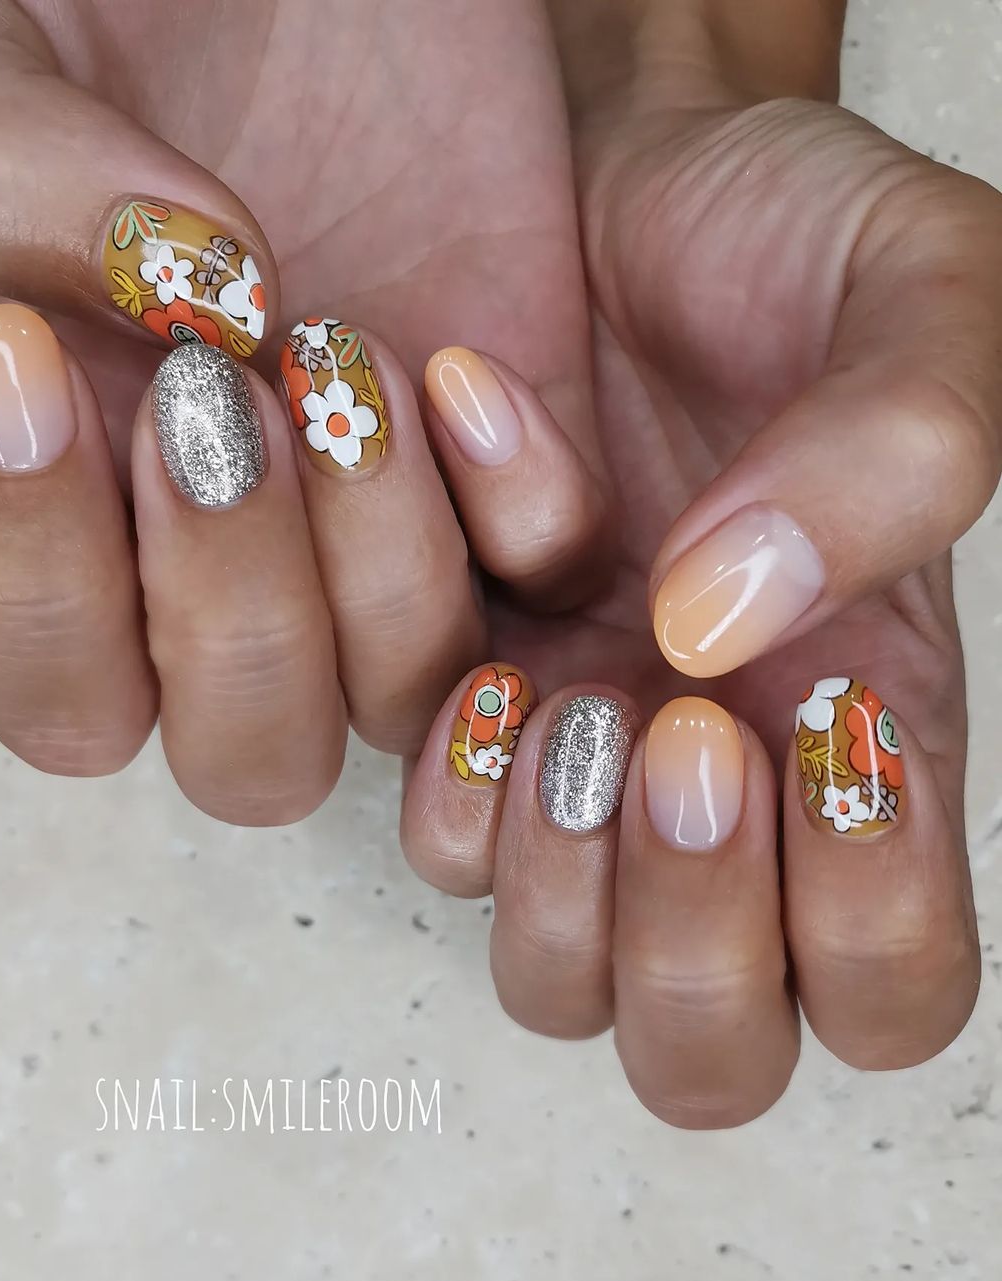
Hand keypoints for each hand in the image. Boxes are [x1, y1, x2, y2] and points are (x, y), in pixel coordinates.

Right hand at [0, 0, 606, 822]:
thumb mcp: (8, 40)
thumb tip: (157, 295)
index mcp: (96, 505)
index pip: (59, 685)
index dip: (36, 580)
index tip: (39, 363)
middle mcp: (249, 557)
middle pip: (246, 754)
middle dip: (235, 609)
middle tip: (221, 396)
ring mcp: (398, 528)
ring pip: (399, 697)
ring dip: (378, 564)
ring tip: (345, 349)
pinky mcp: (528, 471)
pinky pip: (543, 587)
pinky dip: (519, 510)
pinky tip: (470, 366)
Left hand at [402, 6, 998, 1125]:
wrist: (613, 171)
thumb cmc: (782, 236)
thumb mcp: (917, 289)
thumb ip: (897, 455)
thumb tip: (728, 629)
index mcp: (866, 738)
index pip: (888, 984)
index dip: (870, 927)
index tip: (832, 733)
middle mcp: (718, 785)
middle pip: (699, 1046)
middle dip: (685, 936)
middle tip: (681, 740)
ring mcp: (574, 756)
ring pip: (543, 969)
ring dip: (542, 860)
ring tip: (552, 681)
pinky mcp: (453, 694)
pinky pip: (425, 808)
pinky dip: (440, 734)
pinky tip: (471, 594)